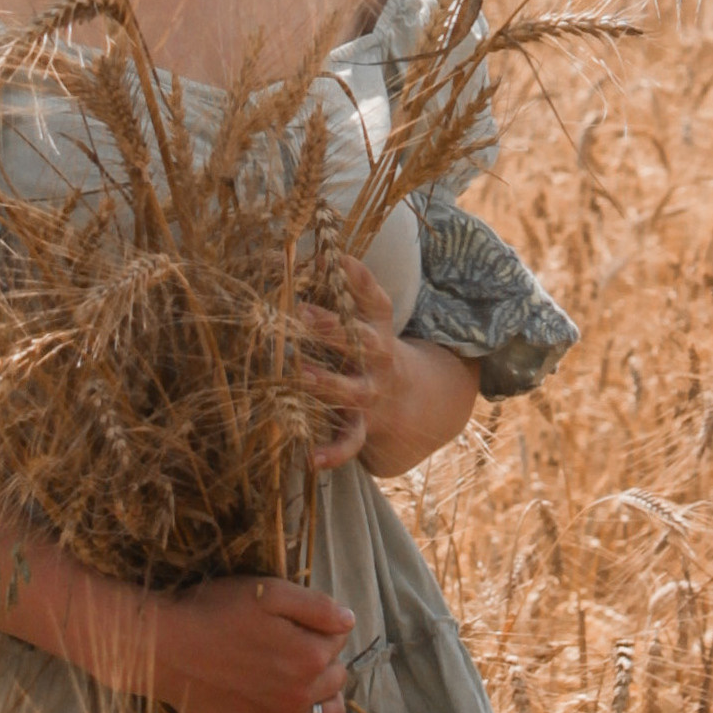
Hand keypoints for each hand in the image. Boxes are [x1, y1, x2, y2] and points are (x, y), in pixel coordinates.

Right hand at [141, 574, 356, 712]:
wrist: (163, 647)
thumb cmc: (213, 611)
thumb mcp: (268, 592)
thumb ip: (316, 606)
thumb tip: (349, 622)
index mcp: (311, 654)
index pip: (338, 639)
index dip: (321, 625)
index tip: (295, 619)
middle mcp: (302, 693)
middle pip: (336, 676)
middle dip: (324, 659)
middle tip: (290, 644)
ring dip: (326, 700)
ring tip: (306, 685)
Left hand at [303, 253, 400, 472]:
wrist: (415, 405)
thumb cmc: (372, 352)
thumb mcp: (369, 320)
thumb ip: (348, 291)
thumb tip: (315, 253)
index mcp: (378, 330)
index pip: (374, 301)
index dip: (358, 279)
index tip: (335, 258)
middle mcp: (377, 360)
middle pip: (360, 342)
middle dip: (330, 327)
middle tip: (299, 311)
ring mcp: (372, 395)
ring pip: (351, 390)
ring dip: (324, 382)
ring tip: (297, 373)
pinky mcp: (364, 427)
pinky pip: (350, 442)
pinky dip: (332, 453)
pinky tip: (309, 459)